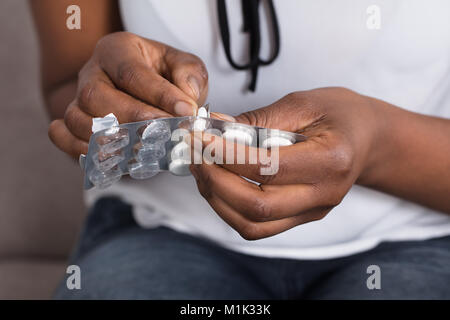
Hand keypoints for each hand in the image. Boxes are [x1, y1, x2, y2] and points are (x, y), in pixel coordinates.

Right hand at [49, 32, 208, 157]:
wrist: (146, 91)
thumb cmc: (164, 75)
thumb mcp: (184, 66)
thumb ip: (190, 75)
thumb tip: (186, 97)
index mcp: (117, 50)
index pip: (131, 71)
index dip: (159, 94)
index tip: (186, 111)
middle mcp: (92, 73)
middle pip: (96, 96)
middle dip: (134, 118)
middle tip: (166, 133)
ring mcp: (78, 99)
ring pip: (78, 119)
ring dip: (111, 139)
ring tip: (144, 148)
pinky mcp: (73, 124)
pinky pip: (63, 136)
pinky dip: (81, 150)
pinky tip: (112, 157)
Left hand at [190, 88, 383, 239]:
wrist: (368, 138)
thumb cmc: (340, 114)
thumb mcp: (303, 103)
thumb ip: (257, 119)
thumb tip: (213, 127)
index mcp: (331, 160)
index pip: (267, 167)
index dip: (225, 155)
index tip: (199, 137)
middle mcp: (323, 194)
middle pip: (257, 207)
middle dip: (214, 180)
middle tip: (194, 154)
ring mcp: (313, 211)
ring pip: (252, 224)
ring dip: (217, 199)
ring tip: (201, 168)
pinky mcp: (301, 217)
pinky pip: (258, 226)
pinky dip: (229, 209)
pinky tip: (218, 183)